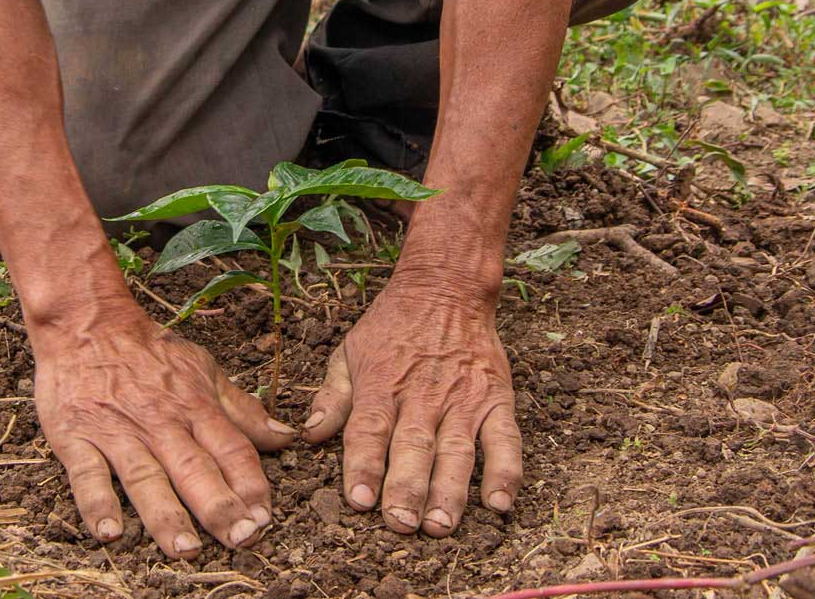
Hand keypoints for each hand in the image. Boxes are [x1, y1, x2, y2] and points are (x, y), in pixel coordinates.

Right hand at [31, 301, 295, 558]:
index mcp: (194, 406)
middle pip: (194, 469)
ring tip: (185, 548)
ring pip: (145, 477)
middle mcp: (160, 422)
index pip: (231, 448)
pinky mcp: (76, 437)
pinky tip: (109, 532)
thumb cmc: (150, 352)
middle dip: (220, 506)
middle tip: (242, 538)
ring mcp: (117, 431)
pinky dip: (97, 502)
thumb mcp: (203, 370)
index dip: (251, 483)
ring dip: (166, 515)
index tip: (266, 517)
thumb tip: (286, 438)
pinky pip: (87, 474)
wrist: (86, 323)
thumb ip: (243, 409)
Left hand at [303, 276, 521, 536]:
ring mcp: (462, 399)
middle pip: (412, 448)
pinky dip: (505, 471)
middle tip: (401, 524)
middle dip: (406, 489)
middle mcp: (421, 396)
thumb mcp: (348, 352)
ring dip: (449, 492)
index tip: (360, 501)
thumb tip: (309, 435)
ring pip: (456, 451)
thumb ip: (330, 397)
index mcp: (380, 386)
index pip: (369, 432)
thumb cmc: (391, 326)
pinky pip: (505, 440)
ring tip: (441, 526)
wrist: (445, 287)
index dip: (364, 467)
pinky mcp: (496, 398)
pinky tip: (499, 504)